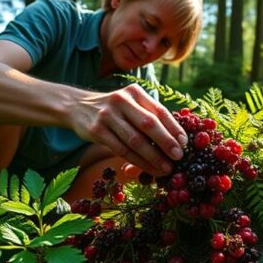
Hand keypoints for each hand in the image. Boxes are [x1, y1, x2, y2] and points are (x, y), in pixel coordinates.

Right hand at [71, 84, 185, 175]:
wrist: (77, 106)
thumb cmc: (114, 109)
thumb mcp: (131, 103)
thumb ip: (149, 115)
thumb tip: (177, 139)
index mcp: (135, 93)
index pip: (159, 110)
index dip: (173, 128)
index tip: (184, 143)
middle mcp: (122, 101)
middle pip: (148, 124)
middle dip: (166, 142)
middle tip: (179, 157)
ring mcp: (108, 116)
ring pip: (135, 140)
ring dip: (153, 157)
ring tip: (166, 168)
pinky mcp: (96, 131)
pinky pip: (121, 150)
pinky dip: (138, 162)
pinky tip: (149, 169)